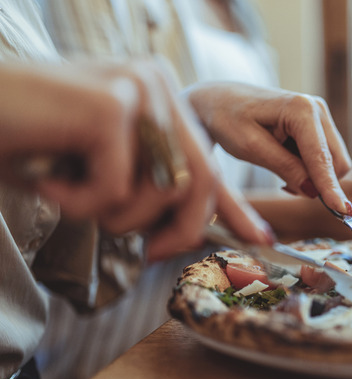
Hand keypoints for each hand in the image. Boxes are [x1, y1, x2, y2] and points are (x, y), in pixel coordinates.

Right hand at [0, 61, 272, 260]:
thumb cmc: (26, 142)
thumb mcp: (100, 168)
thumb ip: (146, 186)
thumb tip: (185, 231)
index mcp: (160, 98)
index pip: (208, 161)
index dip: (234, 207)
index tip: (260, 238)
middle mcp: (158, 87)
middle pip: (203, 181)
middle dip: (180, 230)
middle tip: (150, 253)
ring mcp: (138, 91)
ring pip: (165, 191)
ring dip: (116, 216)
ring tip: (71, 191)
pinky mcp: (111, 106)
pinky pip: (116, 190)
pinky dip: (81, 203)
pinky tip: (49, 179)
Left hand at [185, 82, 351, 215]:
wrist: (219, 100)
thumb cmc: (227, 120)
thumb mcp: (250, 148)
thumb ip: (284, 167)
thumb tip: (313, 191)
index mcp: (301, 109)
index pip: (321, 157)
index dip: (330, 187)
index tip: (343, 213)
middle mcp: (318, 108)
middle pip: (336, 162)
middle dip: (317, 182)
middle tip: (283, 185)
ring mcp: (321, 115)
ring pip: (333, 162)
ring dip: (312, 176)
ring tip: (279, 169)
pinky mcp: (318, 124)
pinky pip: (325, 158)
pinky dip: (309, 169)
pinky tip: (285, 163)